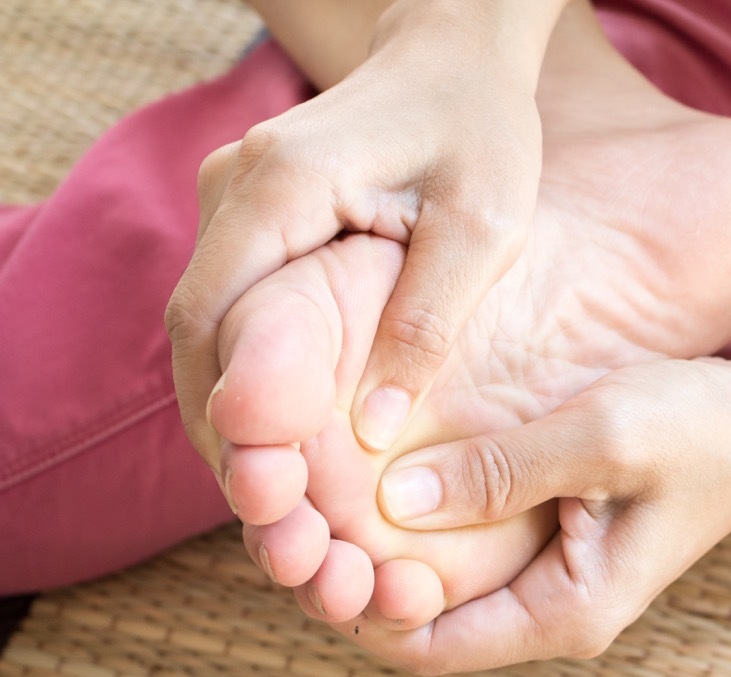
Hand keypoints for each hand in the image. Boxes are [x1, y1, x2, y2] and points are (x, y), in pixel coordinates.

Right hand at [165, 0, 547, 474]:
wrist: (455, 56)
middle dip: (227, 433)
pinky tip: (288, 436)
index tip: (265, 492)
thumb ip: (427, 321)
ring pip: (207, 329)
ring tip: (280, 500)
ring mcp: (238, 203)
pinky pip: (234, 311)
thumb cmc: (481, 129)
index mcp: (284, 186)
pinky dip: (252, 379)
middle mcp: (237, 191)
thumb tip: (372, 426)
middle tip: (273, 517)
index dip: (230, 417)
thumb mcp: (483, 225)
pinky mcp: (257, 219)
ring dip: (233, 414)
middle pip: (197, 335)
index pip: (216, 320)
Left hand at [332, 357, 730, 674]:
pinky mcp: (552, 536)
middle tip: (292, 506)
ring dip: (377, 544)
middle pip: (417, 621)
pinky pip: (464, 545)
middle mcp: (550, 609)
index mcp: (564, 612)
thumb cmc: (704, 429)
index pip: (421, 646)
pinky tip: (384, 465)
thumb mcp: (604, 437)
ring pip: (434, 581)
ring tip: (323, 483)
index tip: (302, 539)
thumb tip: (395, 499)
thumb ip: (502, 470)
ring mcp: (550, 574)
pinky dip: (418, 517)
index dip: (348, 605)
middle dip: (350, 575)